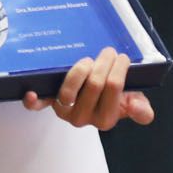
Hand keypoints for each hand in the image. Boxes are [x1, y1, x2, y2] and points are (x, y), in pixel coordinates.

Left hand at [22, 48, 155, 131]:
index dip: (119, 68)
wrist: (94, 100)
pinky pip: (39, 105)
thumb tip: (137, 107)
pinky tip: (31, 92)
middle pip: (94, 84)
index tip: (122, 58)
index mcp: (106, 119)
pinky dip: (33, 101)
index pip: (114, 87)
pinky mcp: (50, 103)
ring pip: (70, 89)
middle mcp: (83, 118)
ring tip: (89, 60)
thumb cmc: (114, 98)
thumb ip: (141, 110)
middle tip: (108, 52)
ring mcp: (64, 111)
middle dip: (103, 63)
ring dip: (80, 70)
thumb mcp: (132, 103)